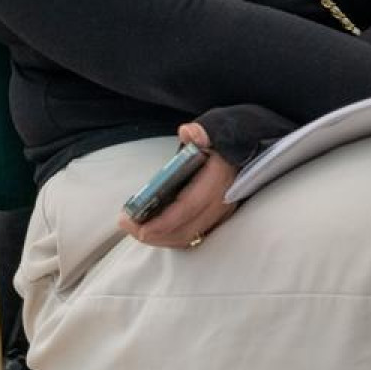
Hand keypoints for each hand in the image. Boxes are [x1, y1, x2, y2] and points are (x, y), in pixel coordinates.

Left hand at [117, 122, 237, 250]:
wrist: (242, 150)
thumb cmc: (220, 142)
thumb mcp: (212, 131)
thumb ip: (200, 132)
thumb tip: (190, 134)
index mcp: (217, 180)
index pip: (189, 207)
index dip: (165, 221)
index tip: (140, 227)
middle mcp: (221, 202)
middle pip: (186, 229)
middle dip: (155, 234)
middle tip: (127, 226)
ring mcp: (220, 214)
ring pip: (189, 237)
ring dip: (161, 238)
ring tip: (135, 229)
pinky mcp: (216, 219)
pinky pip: (193, 236)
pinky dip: (171, 238)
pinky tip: (153, 231)